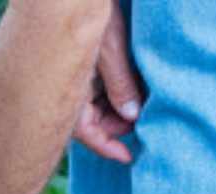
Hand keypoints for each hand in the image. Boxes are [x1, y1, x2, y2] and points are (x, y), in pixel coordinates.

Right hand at [72, 2, 141, 163]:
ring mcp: (79, 71)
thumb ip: (119, 83)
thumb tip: (131, 116)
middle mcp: (71, 83)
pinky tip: (139, 84)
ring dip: (122, 106)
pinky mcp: (88, 59)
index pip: (84, 131)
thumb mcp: (110, 49)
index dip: (106, 146)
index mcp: (68, 86)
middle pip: (93, 119)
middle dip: (118, 125)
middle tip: (145, 122)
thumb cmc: (89, 9)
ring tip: (147, 101)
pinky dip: (120, 89)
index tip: (128, 157)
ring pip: (100, 102)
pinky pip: (102, 84)